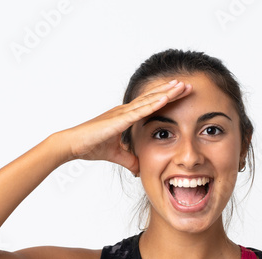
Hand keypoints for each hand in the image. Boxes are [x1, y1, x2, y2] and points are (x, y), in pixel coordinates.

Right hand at [58, 79, 191, 175]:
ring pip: (149, 100)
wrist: (72, 145)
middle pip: (153, 97)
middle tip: (188, 84)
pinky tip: (166, 97)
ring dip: (166, 92)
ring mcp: (122, 113)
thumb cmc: (89, 146)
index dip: (166, 98)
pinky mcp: (118, 119)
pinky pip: (140, 110)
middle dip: (171, 91)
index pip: (150, 105)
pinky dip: (154, 103)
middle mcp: (125, 110)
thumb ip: (129, 160)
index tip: (180, 94)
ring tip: (182, 85)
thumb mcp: (116, 155)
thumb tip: (140, 170)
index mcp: (125, 116)